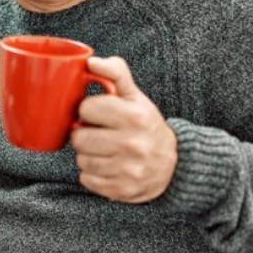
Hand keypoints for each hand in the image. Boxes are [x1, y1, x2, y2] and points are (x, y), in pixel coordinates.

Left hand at [70, 56, 177, 202]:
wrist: (173, 166)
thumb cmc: (146, 126)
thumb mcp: (136, 98)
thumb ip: (115, 74)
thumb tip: (91, 62)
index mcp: (136, 116)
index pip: (87, 108)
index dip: (89, 110)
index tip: (99, 114)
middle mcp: (133, 144)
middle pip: (79, 138)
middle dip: (84, 134)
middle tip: (97, 133)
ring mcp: (128, 170)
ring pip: (81, 160)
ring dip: (87, 155)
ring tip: (103, 150)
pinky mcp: (121, 190)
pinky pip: (86, 179)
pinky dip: (92, 173)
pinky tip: (107, 166)